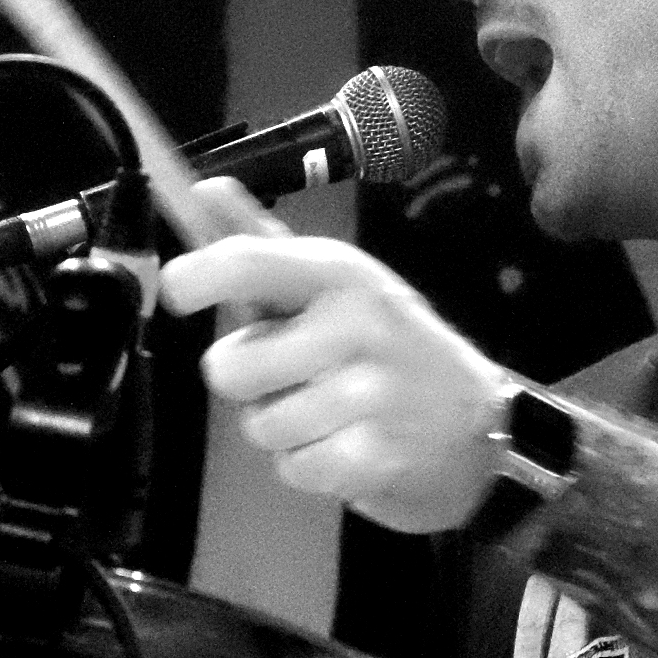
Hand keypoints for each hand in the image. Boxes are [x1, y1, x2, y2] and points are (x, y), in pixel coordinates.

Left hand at [157, 178, 510, 534]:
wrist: (477, 426)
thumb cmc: (390, 349)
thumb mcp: (338, 286)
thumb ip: (263, 245)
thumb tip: (204, 189)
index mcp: (341, 274)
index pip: (247, 262)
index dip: (196, 276)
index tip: (180, 290)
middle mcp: (356, 324)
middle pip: (228, 368)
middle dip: (250, 382)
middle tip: (295, 375)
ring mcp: (368, 393)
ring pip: (258, 425)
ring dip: (284, 429)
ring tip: (332, 413)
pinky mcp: (374, 457)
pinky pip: (291, 469)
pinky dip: (311, 467)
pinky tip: (349, 446)